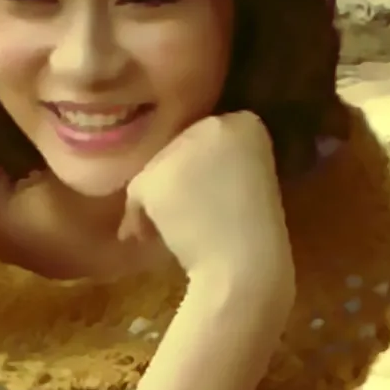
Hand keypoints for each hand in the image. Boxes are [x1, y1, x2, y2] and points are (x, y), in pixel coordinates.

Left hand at [116, 111, 295, 312]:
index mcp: (247, 125)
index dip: (204, 171)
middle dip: (178, 183)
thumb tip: (182, 178)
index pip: (210, 140)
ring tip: (171, 233)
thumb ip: (221, 168)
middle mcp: (215, 124)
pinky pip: (136, 193)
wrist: (246, 266)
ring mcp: (184, 146)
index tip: (211, 198)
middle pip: (180, 150)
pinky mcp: (156, 174)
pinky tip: (152, 238)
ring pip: (157, 170)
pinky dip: (140, 219)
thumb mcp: (249, 185)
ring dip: (158, 201)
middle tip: (185, 217)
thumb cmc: (253, 237)